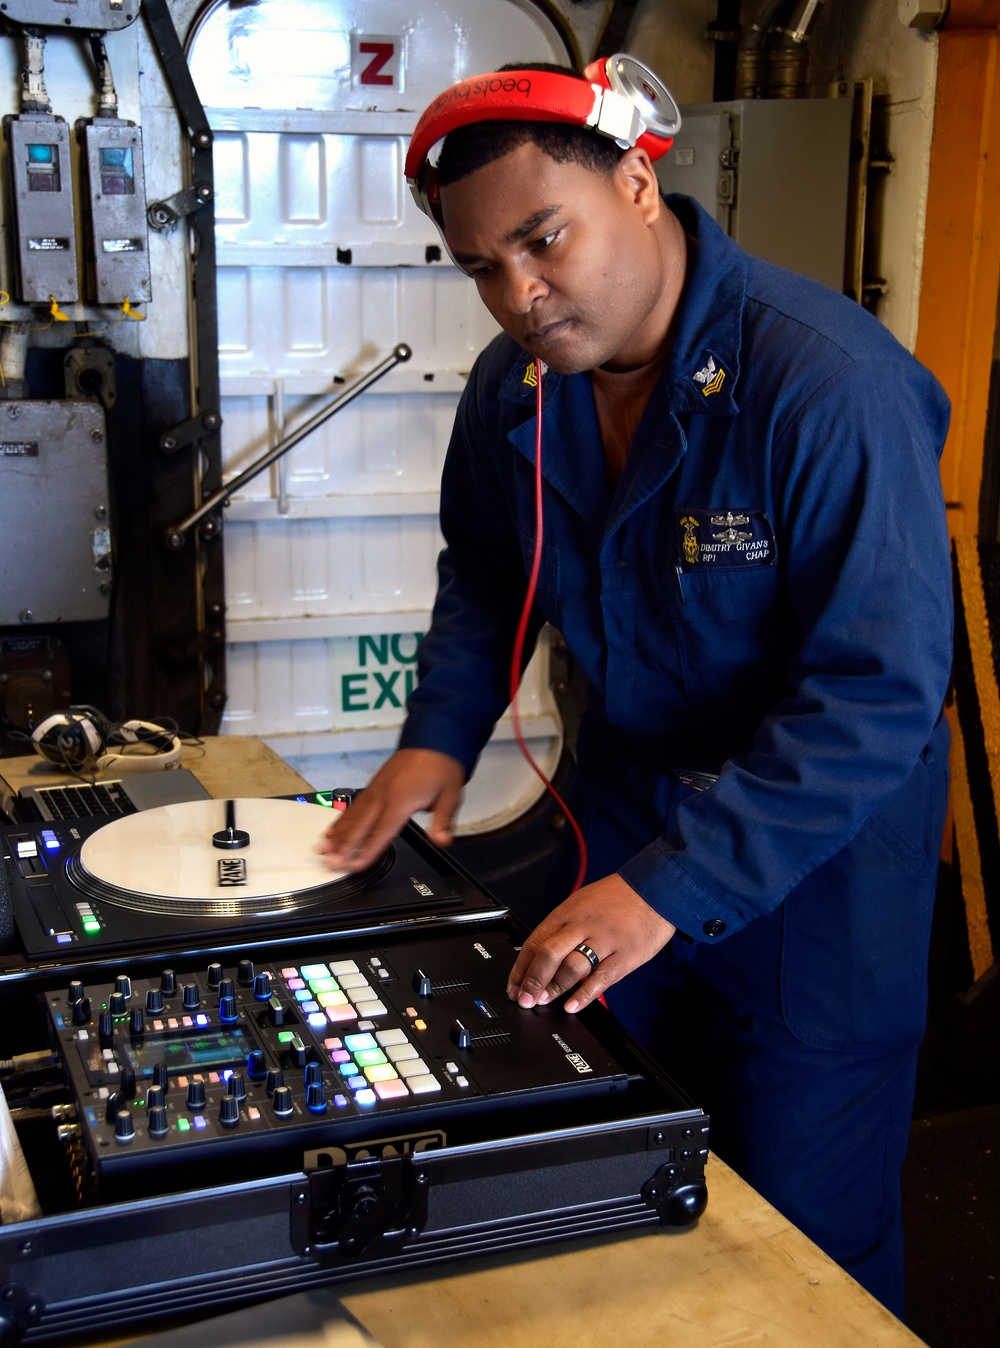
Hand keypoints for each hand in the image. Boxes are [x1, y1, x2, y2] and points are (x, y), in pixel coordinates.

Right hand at [316, 748, 465, 870]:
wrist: (434, 736)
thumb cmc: (441, 765)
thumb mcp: (451, 794)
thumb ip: (443, 820)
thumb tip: (442, 840)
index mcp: (401, 801)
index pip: (381, 833)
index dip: (367, 852)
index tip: (354, 866)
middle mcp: (383, 796)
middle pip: (360, 827)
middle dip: (344, 847)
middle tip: (329, 862)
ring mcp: (376, 790)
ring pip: (352, 816)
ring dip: (337, 834)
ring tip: (322, 848)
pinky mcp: (374, 785)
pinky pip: (354, 805)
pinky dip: (342, 818)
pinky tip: (333, 829)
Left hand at [507, 874, 675, 1012]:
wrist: (655, 888)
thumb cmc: (617, 897)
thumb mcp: (582, 902)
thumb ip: (563, 926)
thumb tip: (541, 953)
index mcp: (568, 912)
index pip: (535, 941)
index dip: (521, 967)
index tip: (513, 986)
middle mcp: (582, 925)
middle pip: (548, 954)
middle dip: (532, 980)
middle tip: (524, 999)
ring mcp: (604, 941)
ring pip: (571, 967)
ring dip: (554, 988)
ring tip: (544, 1001)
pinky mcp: (626, 955)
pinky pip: (601, 978)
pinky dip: (584, 995)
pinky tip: (572, 1006)